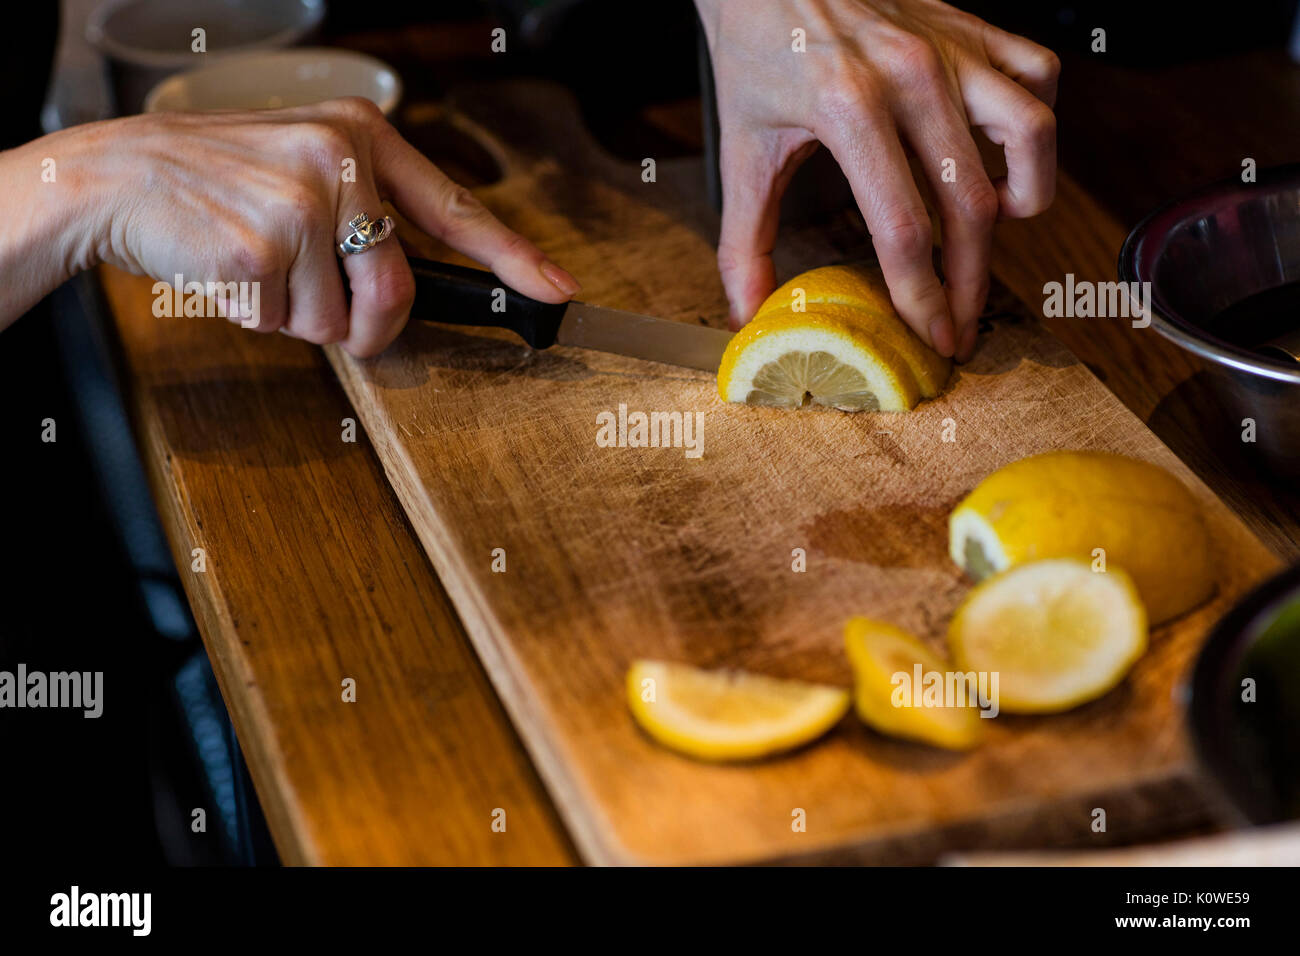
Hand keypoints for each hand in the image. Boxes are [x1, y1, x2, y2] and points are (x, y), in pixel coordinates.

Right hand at [14, 97, 579, 354]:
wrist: (120, 175)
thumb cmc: (217, 183)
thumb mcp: (303, 170)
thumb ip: (367, 214)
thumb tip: (420, 286)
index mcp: (360, 137)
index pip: (454, 207)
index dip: (513, 257)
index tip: (558, 290)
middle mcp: (340, 159)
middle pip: (398, 291)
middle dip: (368, 329)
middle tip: (329, 316)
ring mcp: (303, 200)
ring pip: (339, 320)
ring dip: (300, 317)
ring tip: (259, 266)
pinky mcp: (265, 244)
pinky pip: (287, 323)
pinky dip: (259, 316)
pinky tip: (230, 269)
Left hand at [694, 0, 1058, 359]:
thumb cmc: (756, 46)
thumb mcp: (741, 148)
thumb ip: (744, 239)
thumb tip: (749, 311)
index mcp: (849, 107)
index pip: (904, 228)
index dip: (924, 297)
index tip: (935, 338)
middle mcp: (912, 74)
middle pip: (971, 203)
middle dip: (972, 280)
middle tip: (963, 321)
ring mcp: (950, 46)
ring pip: (1032, 133)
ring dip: (1027, 195)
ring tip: (999, 227)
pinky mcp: (970, 25)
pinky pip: (1036, 73)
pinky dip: (1032, 124)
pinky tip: (1000, 155)